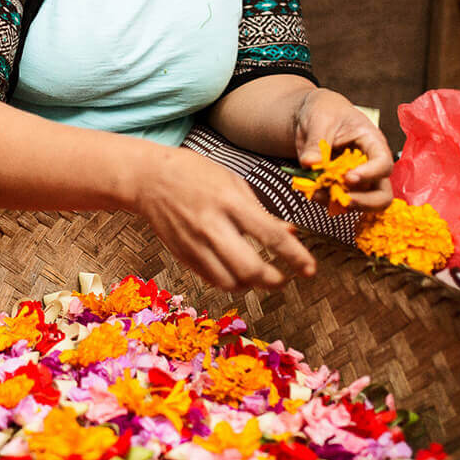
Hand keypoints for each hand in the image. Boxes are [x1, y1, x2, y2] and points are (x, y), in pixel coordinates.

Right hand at [132, 146, 316, 291]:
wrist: (149, 180)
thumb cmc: (195, 175)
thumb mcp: (233, 182)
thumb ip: (262, 212)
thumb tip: (290, 233)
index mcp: (229, 202)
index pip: (271, 236)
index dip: (295, 256)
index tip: (310, 269)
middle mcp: (212, 226)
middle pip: (250, 269)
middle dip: (274, 281)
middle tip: (284, 278)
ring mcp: (195, 244)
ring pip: (231, 283)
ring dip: (252, 285)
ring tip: (261, 276)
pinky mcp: (183, 256)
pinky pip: (213, 280)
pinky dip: (231, 282)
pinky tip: (238, 272)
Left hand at [293, 89, 393, 211]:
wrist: (313, 117)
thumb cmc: (324, 111)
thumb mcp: (319, 119)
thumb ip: (316, 142)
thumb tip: (310, 163)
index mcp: (372, 142)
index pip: (383, 163)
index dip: (370, 174)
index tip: (348, 177)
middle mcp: (371, 165)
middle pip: (382, 194)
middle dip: (365, 202)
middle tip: (342, 199)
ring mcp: (358, 180)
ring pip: (362, 204)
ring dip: (340, 203)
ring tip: (316, 193)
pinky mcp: (341, 187)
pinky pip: (339, 202)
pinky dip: (326, 201)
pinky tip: (312, 192)